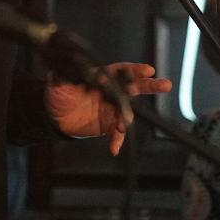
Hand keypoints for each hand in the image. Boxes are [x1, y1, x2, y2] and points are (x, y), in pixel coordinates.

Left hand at [45, 62, 170, 155]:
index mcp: (101, 76)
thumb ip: (62, 76)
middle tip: (165, 85)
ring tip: (124, 123)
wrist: (55, 115)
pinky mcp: (108, 124)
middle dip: (149, 85)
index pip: (119, 71)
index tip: (148, 70)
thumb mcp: (57, 81)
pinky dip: (116, 140)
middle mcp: (110, 91)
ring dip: (127, 117)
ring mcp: (111, 108)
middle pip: (133, 86)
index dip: (134, 70)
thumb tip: (64, 71)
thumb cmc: (58, 92)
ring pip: (127, 111)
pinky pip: (116, 133)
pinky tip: (113, 148)